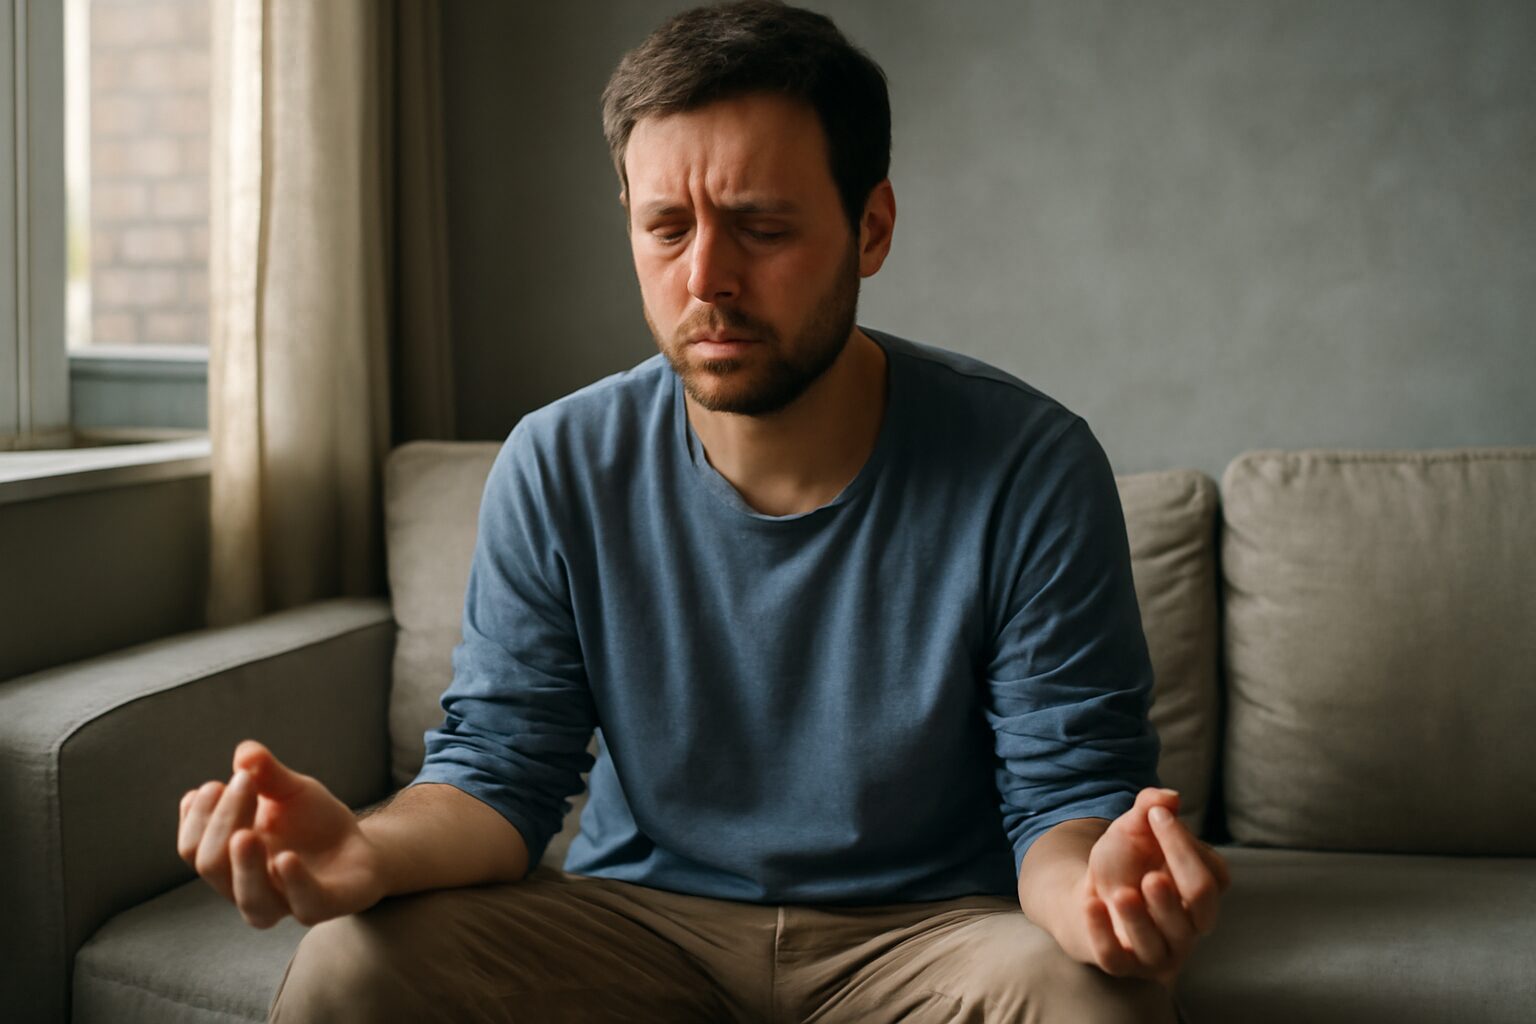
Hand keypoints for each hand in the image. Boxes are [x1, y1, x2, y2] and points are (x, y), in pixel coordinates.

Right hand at [177, 740, 387, 927]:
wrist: (360, 845)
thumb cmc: (313, 820)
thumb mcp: (291, 789)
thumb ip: (267, 773)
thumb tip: (246, 752)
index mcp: (229, 861)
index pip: (193, 848)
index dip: (197, 819)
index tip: (214, 784)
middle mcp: (247, 887)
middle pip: (213, 866)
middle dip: (221, 823)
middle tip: (242, 782)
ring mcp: (285, 902)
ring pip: (251, 900)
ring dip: (245, 867)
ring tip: (246, 834)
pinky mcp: (325, 906)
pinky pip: (304, 906)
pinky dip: (294, 883)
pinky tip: (286, 858)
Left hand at [1071, 788, 1230, 986]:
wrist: (1090, 894)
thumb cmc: (1124, 861)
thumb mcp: (1134, 828)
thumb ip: (1150, 808)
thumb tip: (1167, 797)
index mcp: (1201, 895)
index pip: (1208, 878)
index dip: (1183, 846)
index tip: (1156, 814)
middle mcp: (1189, 929)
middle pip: (1195, 915)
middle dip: (1176, 898)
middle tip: (1151, 876)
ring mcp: (1158, 953)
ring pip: (1158, 945)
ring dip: (1139, 920)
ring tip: (1121, 893)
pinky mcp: (1123, 965)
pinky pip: (1115, 958)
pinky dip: (1102, 933)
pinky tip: (1091, 904)